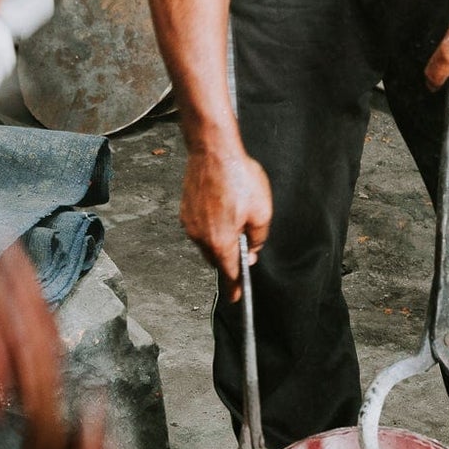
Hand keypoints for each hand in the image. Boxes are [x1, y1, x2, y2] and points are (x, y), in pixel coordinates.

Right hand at [181, 146, 271, 302]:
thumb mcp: (262, 212)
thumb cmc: (238, 178)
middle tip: (245, 242)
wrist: (212, 151)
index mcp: (221, 242)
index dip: (234, 288)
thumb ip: (257, 238)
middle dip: (230, 256)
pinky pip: (200, 228)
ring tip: (235, 216)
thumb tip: (251, 250)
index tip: (235, 298)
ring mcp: (190, 224)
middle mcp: (201, 237)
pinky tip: (222, 207)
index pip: (229, 273)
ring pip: (207, 243)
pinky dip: (211, 226)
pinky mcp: (185, 211)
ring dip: (220, 238)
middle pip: (217, 259)